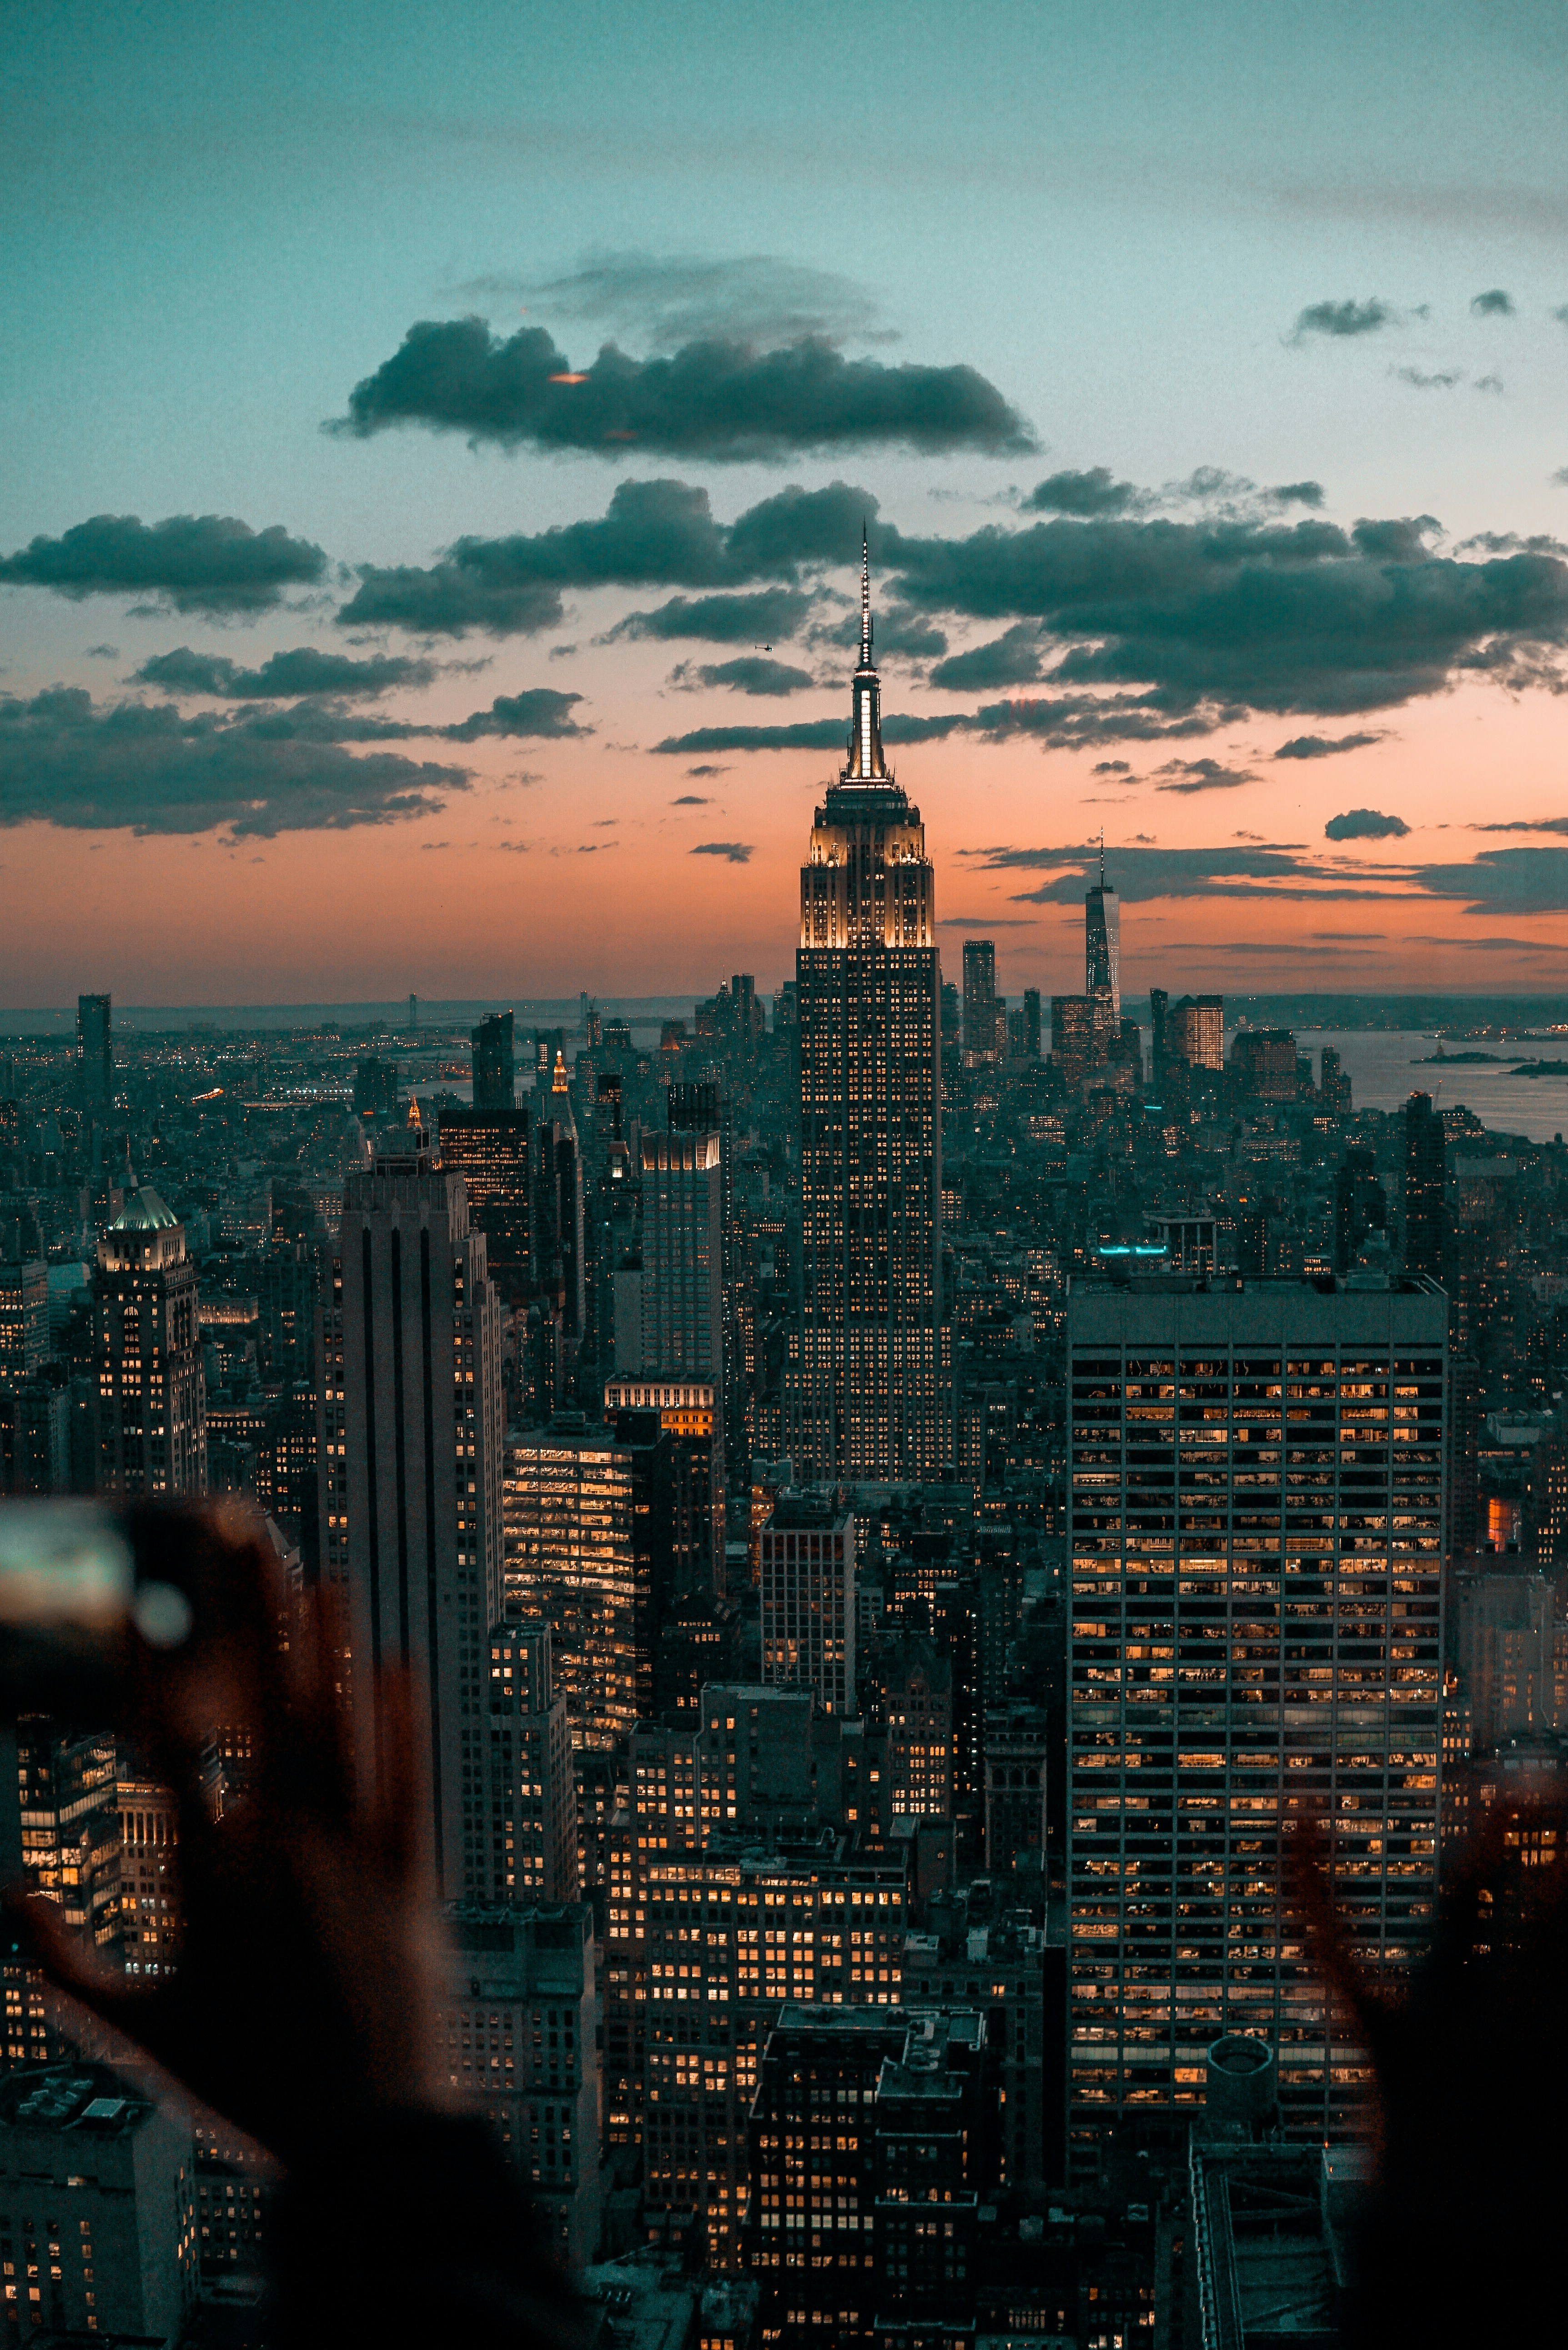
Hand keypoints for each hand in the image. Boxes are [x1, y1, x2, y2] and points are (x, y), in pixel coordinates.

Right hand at [9, 1505, 449, 2167]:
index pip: (169, 1752)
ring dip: (329, 1651)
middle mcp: (284, 1857)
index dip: (152, 1673)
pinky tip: (397, 1663)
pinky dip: (402, 1722)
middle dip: (252, 1622)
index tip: (138, 1604)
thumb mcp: (137, 2034)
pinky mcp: (413, 1878)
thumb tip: (6, 1896)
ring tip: (323, 1577)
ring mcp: (355, 1862)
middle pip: (264, 1713)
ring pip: (340, 1731)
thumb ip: (62, 1968)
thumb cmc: (246, 2088)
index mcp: (211, 1885)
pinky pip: (407, 1783)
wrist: (363, 2141)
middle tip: (245, 1546)